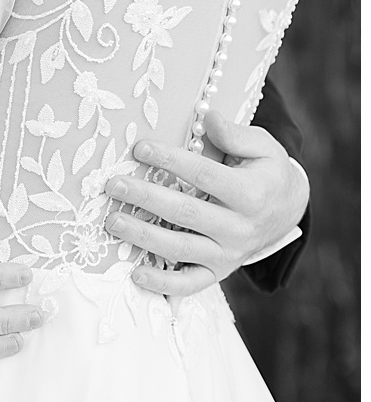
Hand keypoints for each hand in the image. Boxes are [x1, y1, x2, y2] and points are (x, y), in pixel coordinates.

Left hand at [103, 108, 308, 296]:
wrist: (288, 211)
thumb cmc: (266, 172)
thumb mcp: (264, 147)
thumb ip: (235, 134)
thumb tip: (208, 117)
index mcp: (250, 194)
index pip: (204, 175)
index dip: (171, 160)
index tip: (140, 148)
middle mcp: (239, 227)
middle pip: (186, 213)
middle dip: (147, 198)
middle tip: (113, 185)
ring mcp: (228, 253)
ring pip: (182, 248)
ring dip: (144, 237)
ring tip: (113, 221)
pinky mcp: (219, 271)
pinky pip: (190, 283)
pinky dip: (163, 284)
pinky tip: (135, 274)